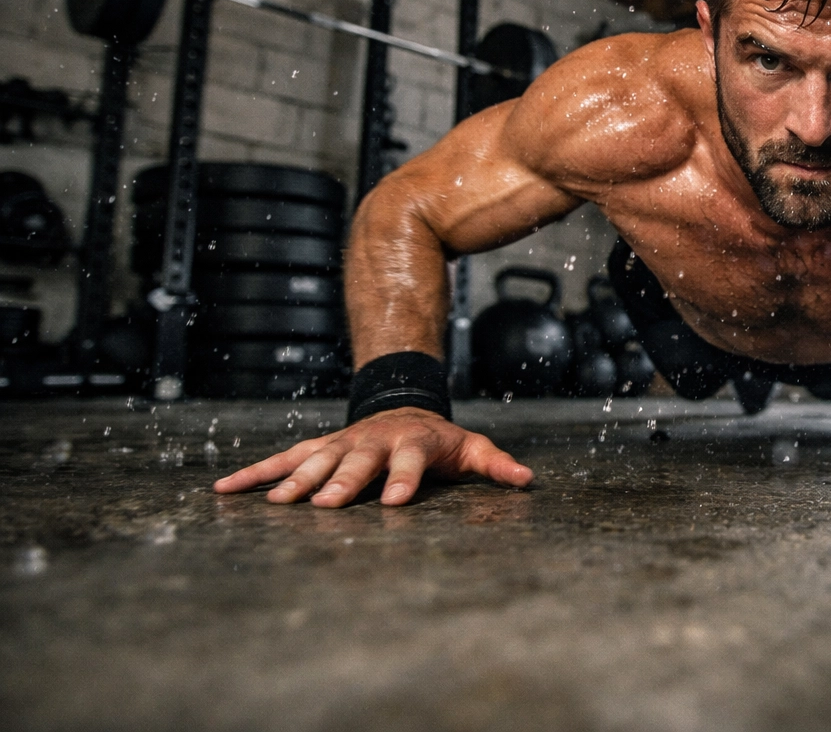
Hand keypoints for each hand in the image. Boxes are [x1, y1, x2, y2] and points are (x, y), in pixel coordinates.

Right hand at [212, 407, 532, 506]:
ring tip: (276, 503)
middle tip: (328, 506)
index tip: (396, 502)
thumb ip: (496, 466)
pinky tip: (223, 489)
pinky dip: (254, 474)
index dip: (406, 480)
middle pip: (357, 462)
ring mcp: (341, 443)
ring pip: (315, 460)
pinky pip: (282, 460)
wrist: (403, 405)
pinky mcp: (317, 449)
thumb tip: (527, 480)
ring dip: (296, 481)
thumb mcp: (471, 449)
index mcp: (413, 443)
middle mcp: (373, 441)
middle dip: (343, 483)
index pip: (412, 462)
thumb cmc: (440, 440)